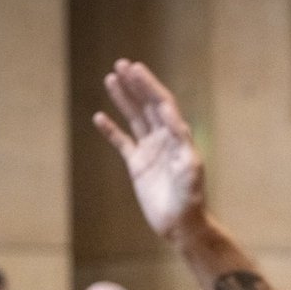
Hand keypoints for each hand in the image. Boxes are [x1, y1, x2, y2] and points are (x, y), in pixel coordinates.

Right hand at [93, 59, 205, 237]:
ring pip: (135, 118)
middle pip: (148, 105)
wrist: (181, 225)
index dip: (149, 86)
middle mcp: (164, 140)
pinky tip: (99, 117)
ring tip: (111, 79)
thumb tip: (169, 113)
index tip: (136, 69)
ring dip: (124, 99)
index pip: (163, 104)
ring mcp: (150, 151)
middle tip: (121, 64)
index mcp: (178, 137)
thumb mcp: (190, 170)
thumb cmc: (191, 200)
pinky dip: (111, 130)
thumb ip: (181, 140)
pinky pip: (122, 142)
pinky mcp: (138, 166)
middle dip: (136, 85)